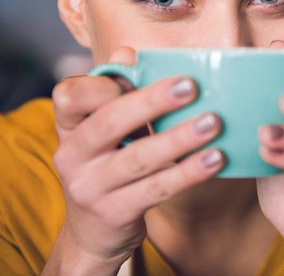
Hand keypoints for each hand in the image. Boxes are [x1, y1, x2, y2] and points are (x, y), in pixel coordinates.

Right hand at [44, 48, 224, 274]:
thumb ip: (117, 92)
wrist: (95, 231)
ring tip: (213, 123)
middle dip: (153, 102)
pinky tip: (215, 158)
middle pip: (110, 122)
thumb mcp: (105, 129)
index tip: (141, 72)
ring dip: (180, 139)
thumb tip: (128, 52)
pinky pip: (157, 188)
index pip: (70, 95)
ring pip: (139, 158)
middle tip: (191, 86)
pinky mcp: (115, 212)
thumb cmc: (109, 164)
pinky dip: (188, 172)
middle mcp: (72, 155)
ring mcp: (90, 187)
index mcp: (69, 126)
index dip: (103, 83)